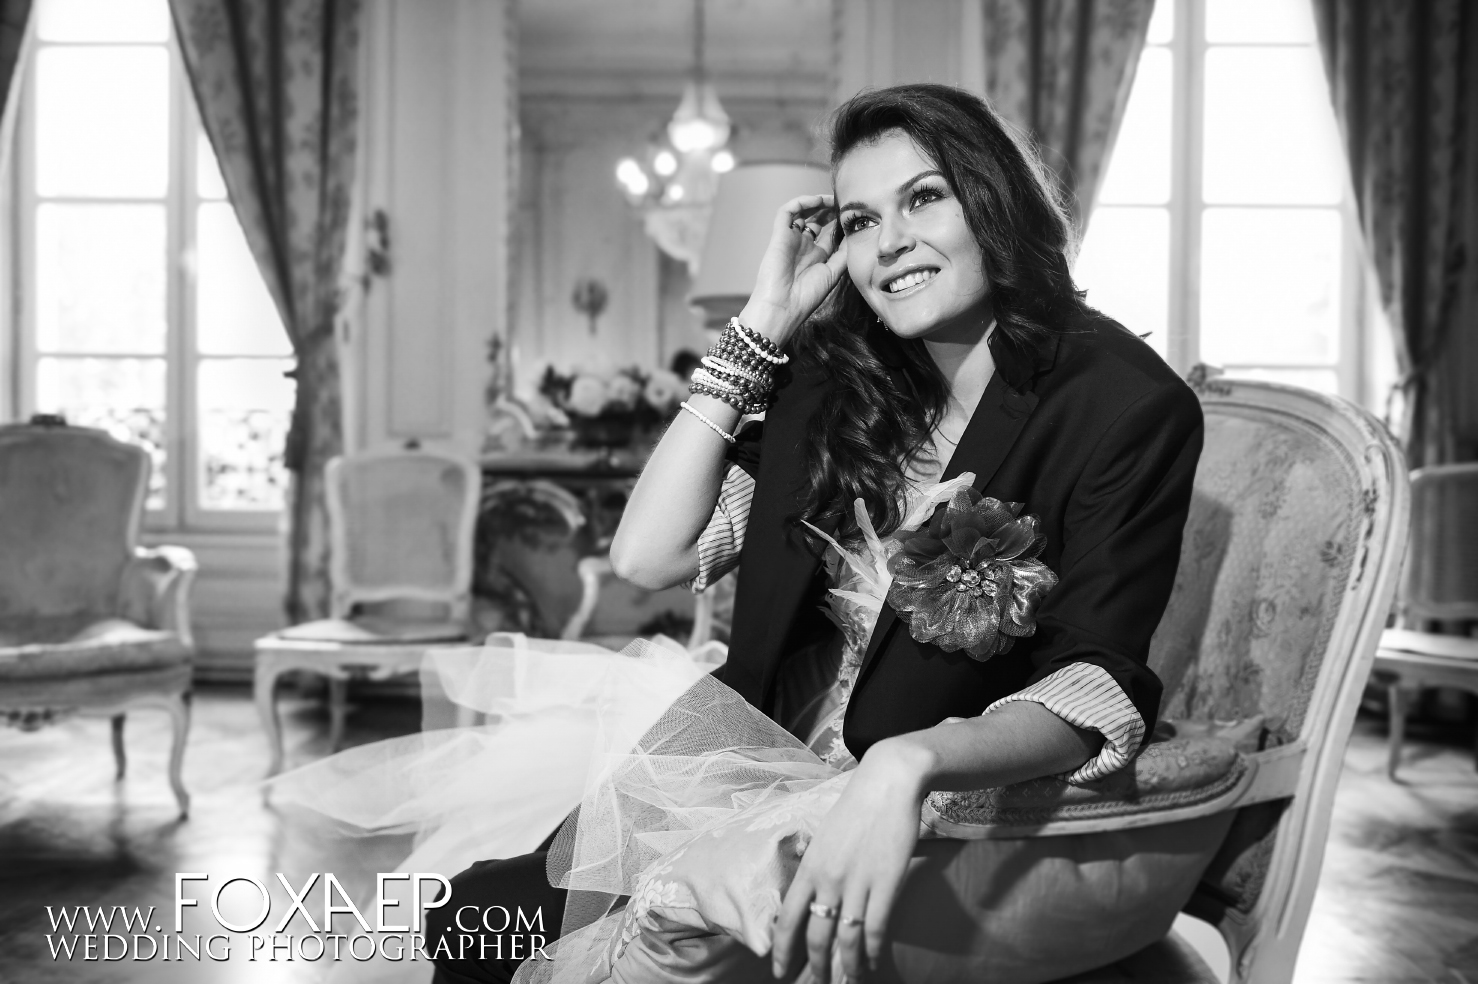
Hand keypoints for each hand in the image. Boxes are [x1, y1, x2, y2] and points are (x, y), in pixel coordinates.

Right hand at [740, 194, 849, 347]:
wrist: (782, 306)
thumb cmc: (806, 296)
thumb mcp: (833, 273)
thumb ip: (843, 254)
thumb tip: (853, 235)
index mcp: (816, 257)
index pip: (829, 235)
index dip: (841, 224)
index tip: (854, 216)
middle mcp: (803, 246)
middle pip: (817, 221)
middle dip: (831, 210)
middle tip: (845, 203)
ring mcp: (791, 239)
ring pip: (802, 212)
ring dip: (818, 203)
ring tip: (833, 199)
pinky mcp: (779, 234)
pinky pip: (787, 211)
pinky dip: (802, 202)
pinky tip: (818, 201)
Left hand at [771, 742, 929, 981]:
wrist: (887, 783)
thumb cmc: (855, 808)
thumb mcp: (823, 836)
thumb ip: (815, 867)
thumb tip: (809, 896)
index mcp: (809, 867)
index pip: (788, 919)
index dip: (783, 950)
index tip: (780, 972)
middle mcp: (828, 879)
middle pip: (817, 936)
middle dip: (816, 968)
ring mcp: (858, 882)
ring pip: (847, 938)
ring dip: (848, 967)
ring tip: (850, 981)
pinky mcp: (886, 883)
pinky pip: (876, 928)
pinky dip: (873, 951)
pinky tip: (873, 961)